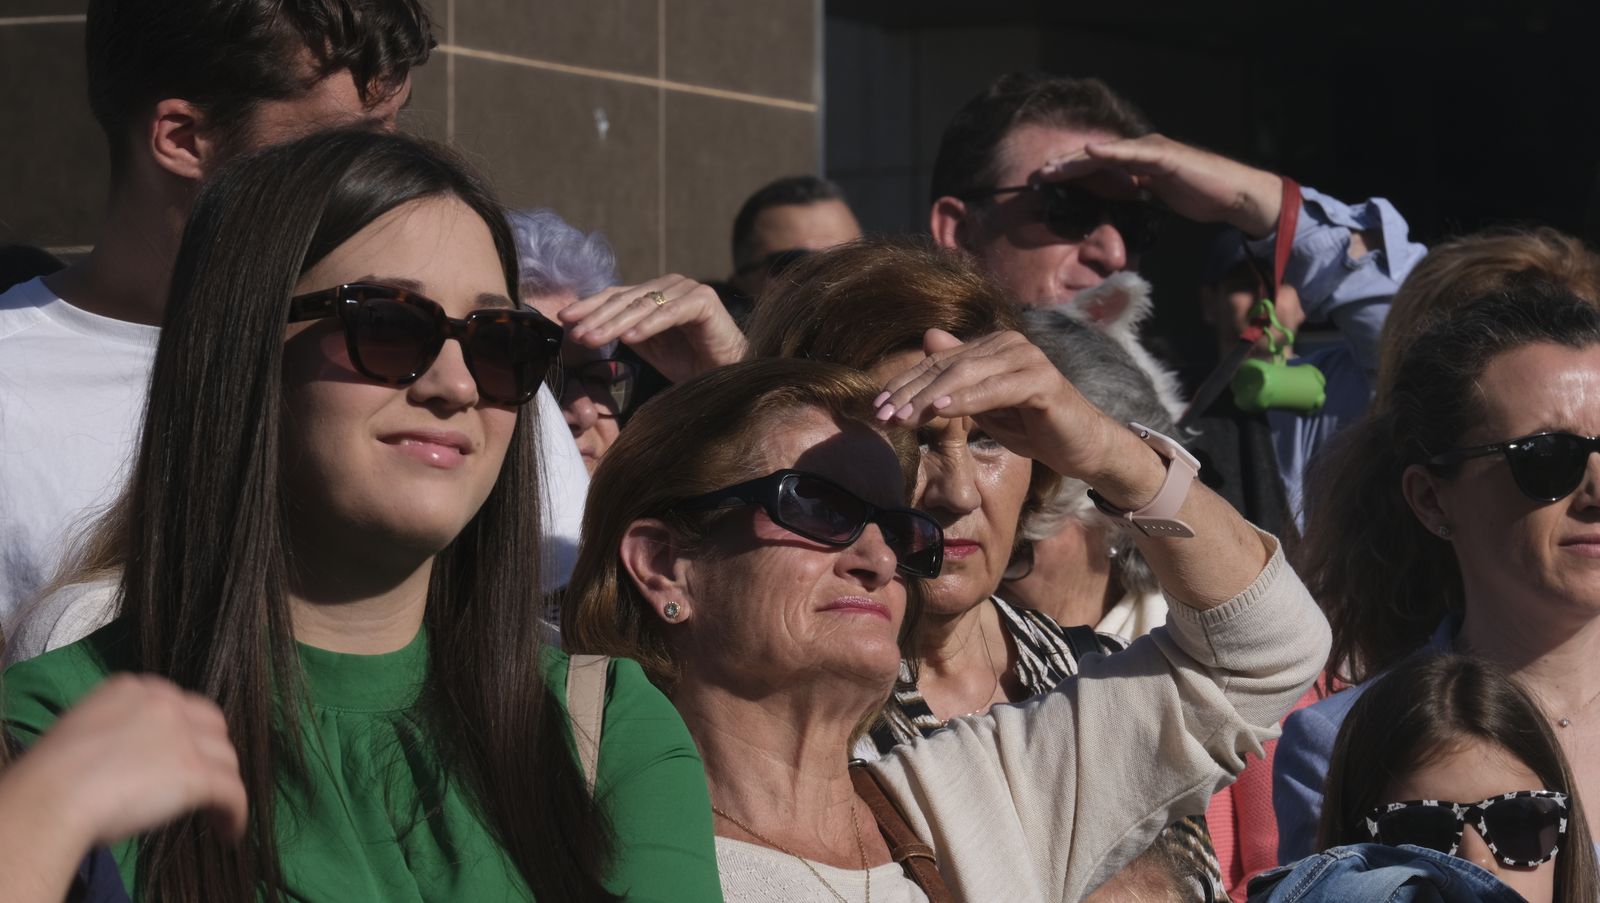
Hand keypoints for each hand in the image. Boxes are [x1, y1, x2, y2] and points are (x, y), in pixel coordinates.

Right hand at [0, 674, 247, 848]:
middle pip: (210, 726)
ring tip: (215, 810)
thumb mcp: (83, 732)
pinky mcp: (197, 772)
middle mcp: (165, 703)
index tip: (179, 754)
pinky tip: (228, 830)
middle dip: (210, 751)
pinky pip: (232, 792)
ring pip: (226, 758)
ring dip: (223, 783)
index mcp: (131, 689)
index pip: (177, 705)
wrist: (52, 795)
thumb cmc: (51, 775)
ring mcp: (185, 737)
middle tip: (201, 779)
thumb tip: (134, 758)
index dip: (185, 732)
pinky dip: (235, 813)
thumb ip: (118, 732)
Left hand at [560, 275, 746, 383]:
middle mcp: (671, 285)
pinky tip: (629, 338)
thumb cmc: (690, 363)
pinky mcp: (705, 301)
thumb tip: (584, 329)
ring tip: (592, 339)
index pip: (616, 295)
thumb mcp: (649, 346)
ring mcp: (689, 289)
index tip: (563, 320)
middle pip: (626, 298)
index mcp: (655, 293)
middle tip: (575, 333)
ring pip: (644, 306)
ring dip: (615, 323)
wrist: (729, 375)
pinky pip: (670, 313)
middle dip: (597, 316)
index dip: (589, 306)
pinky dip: (648, 326)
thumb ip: (624, 331)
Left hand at [872, 328, 1129, 481]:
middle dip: (911, 391)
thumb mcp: (986, 405)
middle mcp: (1009, 344)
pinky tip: (940, 412)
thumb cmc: (1033, 427)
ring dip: (930, 397)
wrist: (1083, 447)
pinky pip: (997, 390)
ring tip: (903, 417)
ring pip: (968, 375)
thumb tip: (928, 338)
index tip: (877, 408)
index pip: (938, 362)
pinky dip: (967, 401)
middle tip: (883, 415)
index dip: (906, 384)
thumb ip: (958, 378)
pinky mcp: (1043, 382)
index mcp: (993, 346)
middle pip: (948, 366)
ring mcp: (1028, 359)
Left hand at [1038, 134, 1284, 237]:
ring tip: (1052, 165)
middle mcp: (1140, 152)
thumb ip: (1134, 198)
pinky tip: (1091, 152)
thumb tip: (1111, 212)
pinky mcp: (1164, 156)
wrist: (1232, 195)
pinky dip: (1111, 152)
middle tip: (1035, 175)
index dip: (1069, 174)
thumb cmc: (1198, 196)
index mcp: (1136, 164)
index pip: (1095, 168)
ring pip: (1107, 152)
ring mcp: (1151, 151)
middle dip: (1064, 165)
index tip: (1043, 184)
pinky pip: (1133, 153)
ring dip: (1077, 158)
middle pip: (1093, 157)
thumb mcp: (1155, 200)